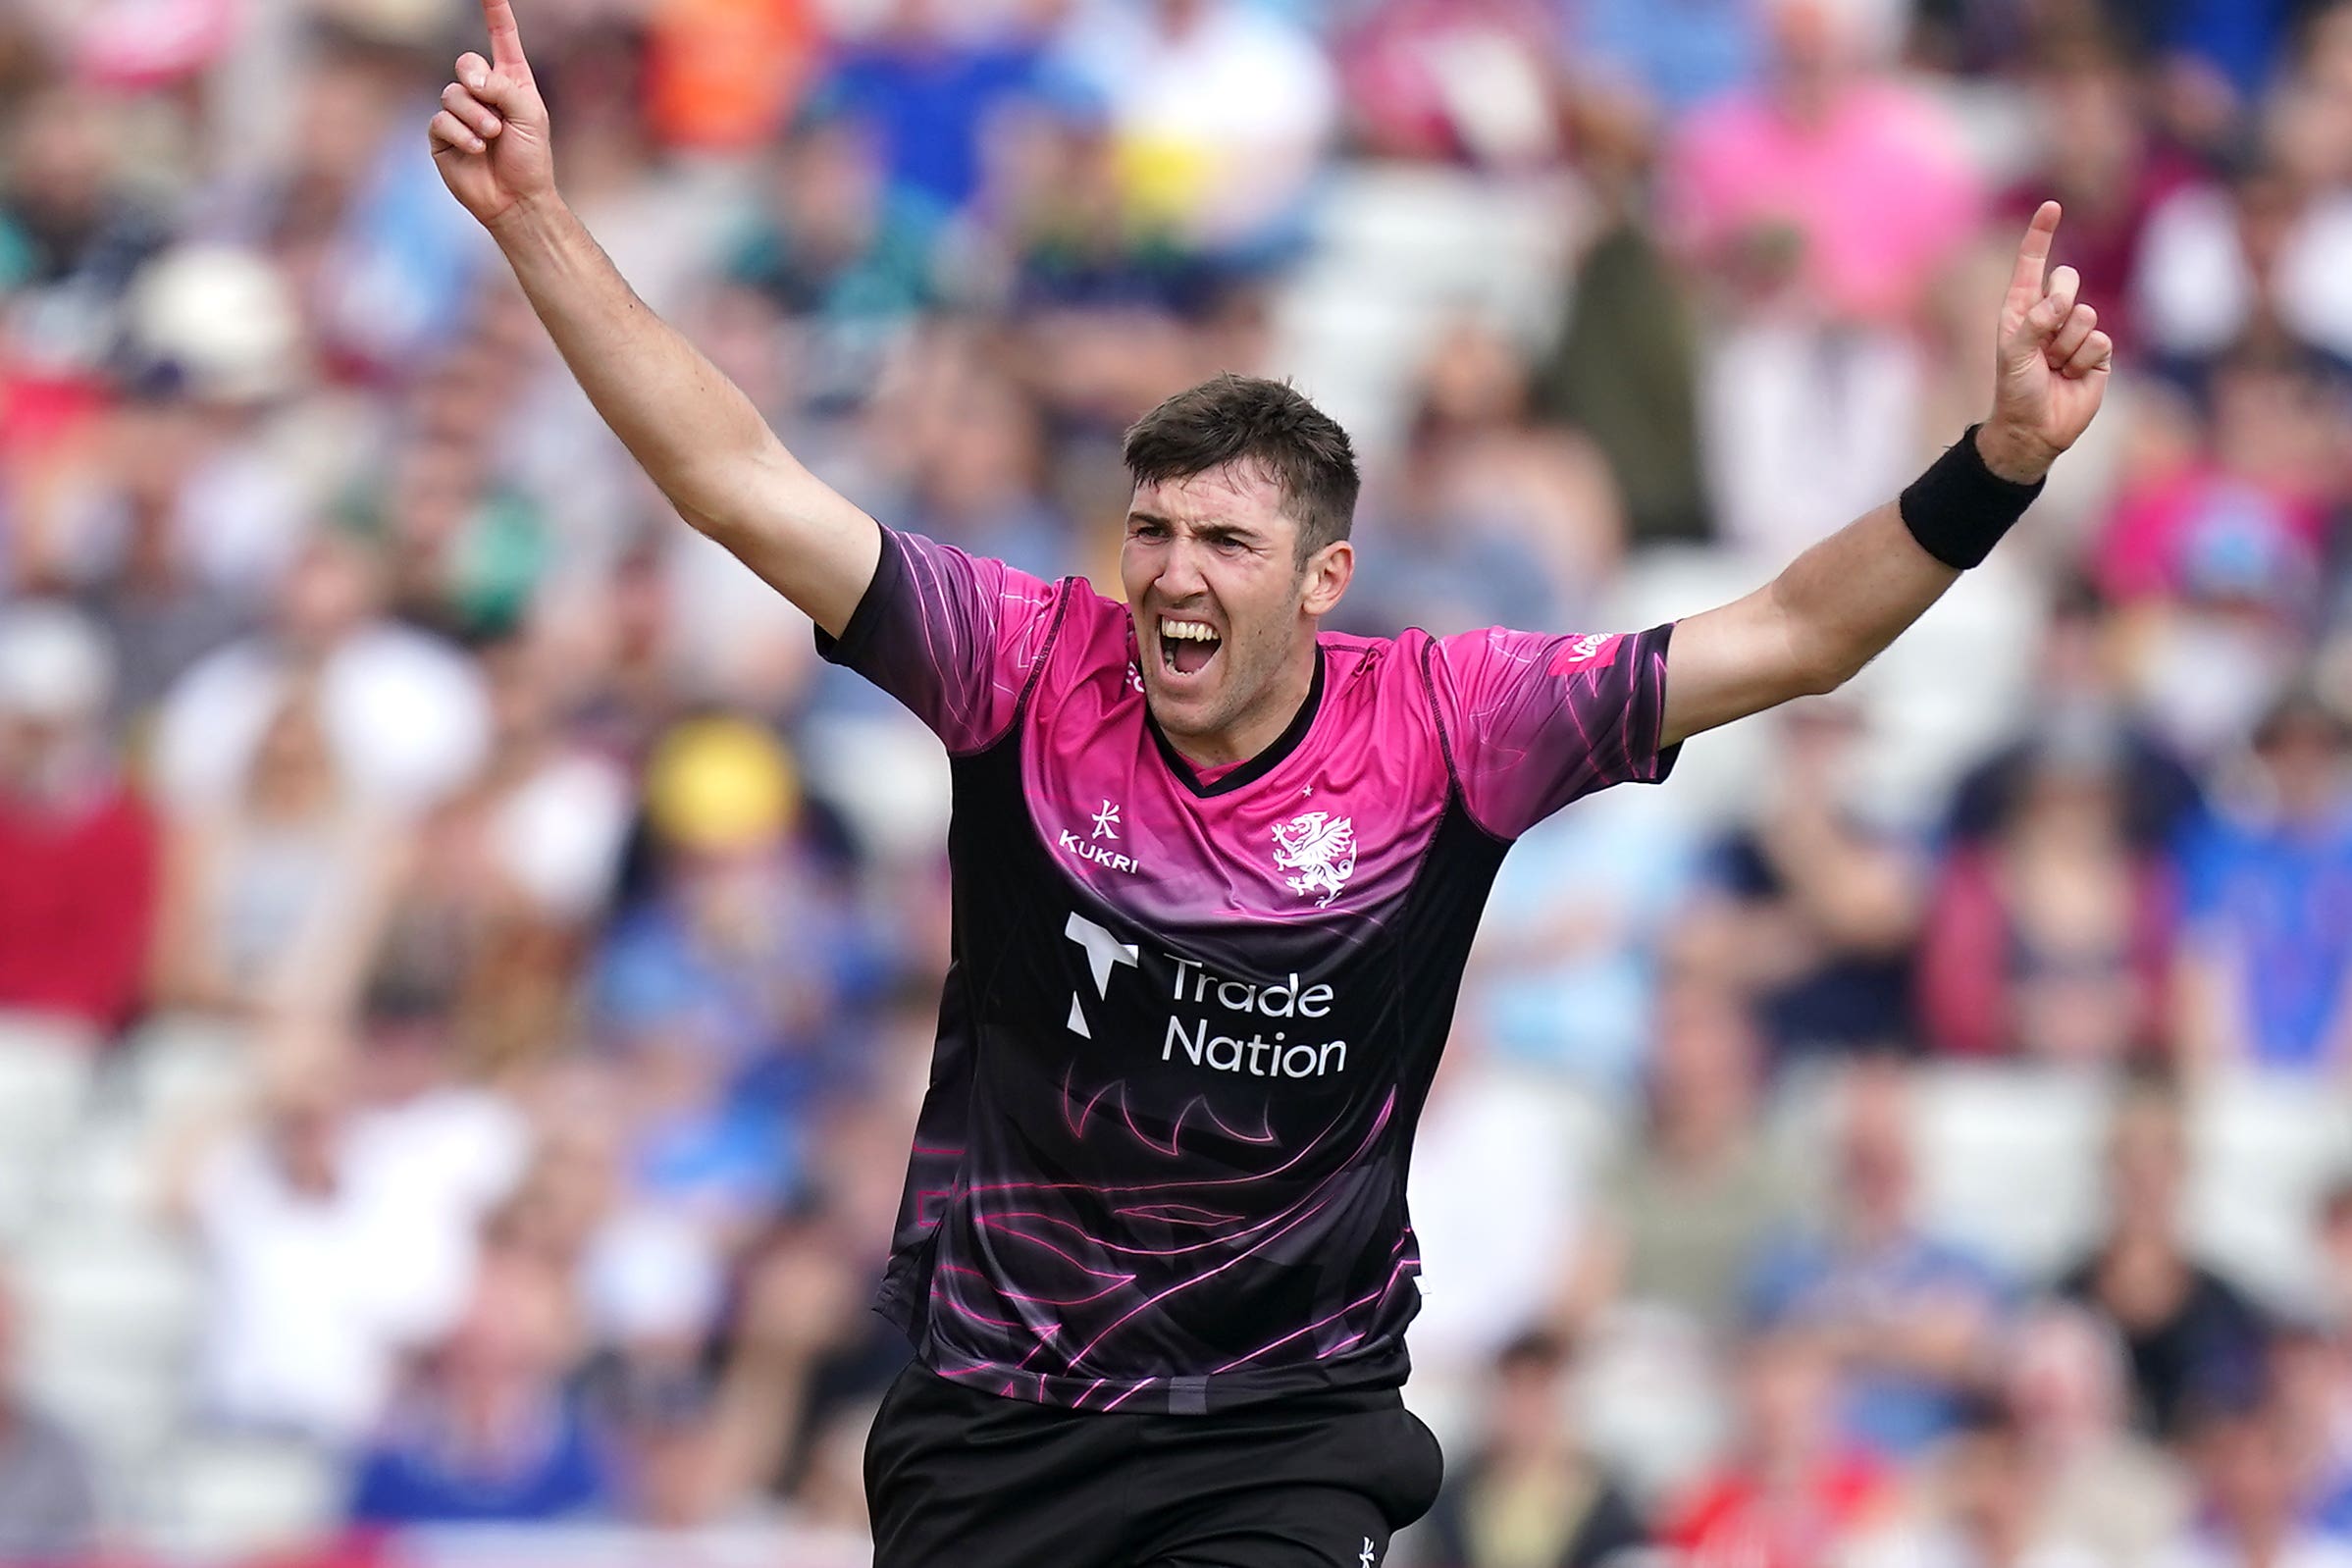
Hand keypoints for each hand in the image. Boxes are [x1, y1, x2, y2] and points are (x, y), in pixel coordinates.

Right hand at [429, 0, 555, 229]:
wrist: (517, 199)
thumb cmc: (531, 158)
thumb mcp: (529, 114)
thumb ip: (502, 86)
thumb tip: (469, 81)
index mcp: (511, 81)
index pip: (501, 38)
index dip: (496, 13)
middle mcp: (483, 93)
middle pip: (466, 62)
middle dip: (477, 80)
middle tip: (494, 106)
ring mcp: (460, 113)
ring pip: (452, 93)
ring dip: (475, 116)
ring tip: (492, 137)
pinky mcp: (443, 136)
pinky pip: (441, 119)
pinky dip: (462, 133)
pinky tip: (477, 149)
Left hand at [1981, 201, 2113, 481]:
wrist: (2035, 429)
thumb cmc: (2016, 390)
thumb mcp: (2014, 354)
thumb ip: (2035, 322)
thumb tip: (2064, 304)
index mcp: (2021, 309)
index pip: (2032, 264)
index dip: (2041, 235)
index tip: (2051, 206)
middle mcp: (2050, 315)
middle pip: (2068, 280)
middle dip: (2058, 303)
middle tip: (2045, 338)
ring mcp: (2076, 332)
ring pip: (2086, 315)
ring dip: (2067, 346)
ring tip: (2054, 368)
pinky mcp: (2098, 353)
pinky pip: (2101, 341)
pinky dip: (2083, 360)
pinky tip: (2071, 376)